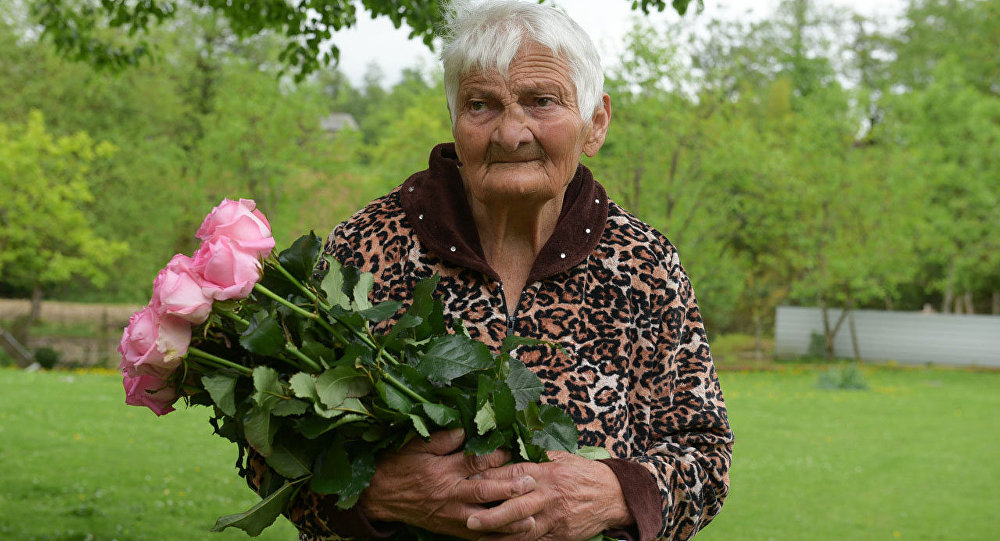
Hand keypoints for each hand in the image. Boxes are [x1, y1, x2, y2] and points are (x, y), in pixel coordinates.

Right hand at [359, 428, 538, 538]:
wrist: (380, 496)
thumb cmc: (399, 466)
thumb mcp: (416, 446)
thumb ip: (442, 439)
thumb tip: (465, 430)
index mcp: (444, 470)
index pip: (475, 462)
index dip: (496, 455)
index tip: (514, 449)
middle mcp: (451, 494)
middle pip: (485, 491)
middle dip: (509, 488)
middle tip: (531, 482)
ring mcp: (452, 515)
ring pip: (485, 519)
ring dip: (509, 519)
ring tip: (532, 516)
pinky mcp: (451, 529)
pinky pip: (477, 535)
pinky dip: (495, 537)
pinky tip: (513, 536)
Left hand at [465, 451, 632, 540]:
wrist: (614, 496)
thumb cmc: (584, 473)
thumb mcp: (563, 457)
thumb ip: (537, 455)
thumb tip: (513, 445)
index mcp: (547, 473)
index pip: (514, 475)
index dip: (491, 478)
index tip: (470, 479)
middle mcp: (548, 496)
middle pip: (516, 507)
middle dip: (492, 515)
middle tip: (470, 520)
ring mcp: (554, 518)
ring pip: (523, 530)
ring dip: (499, 535)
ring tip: (478, 538)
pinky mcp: (560, 534)